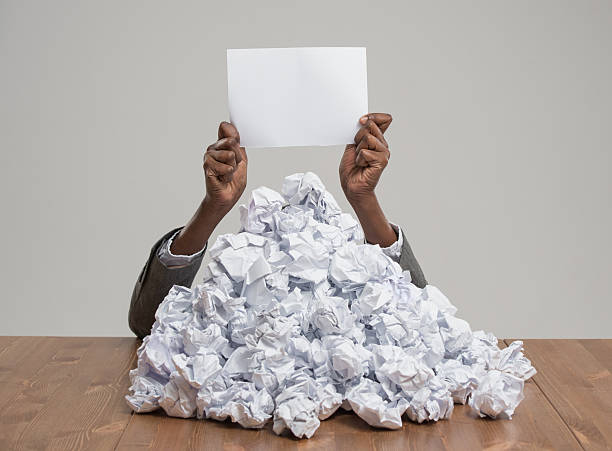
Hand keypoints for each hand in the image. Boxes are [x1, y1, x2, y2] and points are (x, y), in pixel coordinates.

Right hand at [204, 122, 247, 213]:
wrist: (227, 196)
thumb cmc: (233, 180)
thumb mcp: (242, 160)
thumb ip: (237, 144)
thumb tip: (227, 126)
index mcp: (222, 144)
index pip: (226, 128)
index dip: (234, 136)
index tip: (237, 150)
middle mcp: (214, 148)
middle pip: (231, 141)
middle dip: (238, 157)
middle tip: (233, 167)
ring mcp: (209, 156)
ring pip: (230, 155)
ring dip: (233, 168)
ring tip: (227, 173)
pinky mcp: (207, 165)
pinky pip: (226, 167)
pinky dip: (228, 175)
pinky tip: (222, 178)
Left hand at [339, 113, 396, 246]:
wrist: (352, 187)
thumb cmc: (352, 169)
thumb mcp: (352, 146)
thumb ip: (359, 134)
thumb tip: (365, 121)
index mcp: (377, 139)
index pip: (384, 119)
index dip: (373, 116)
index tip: (361, 120)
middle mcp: (383, 144)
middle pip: (370, 126)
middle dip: (357, 137)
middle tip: (357, 151)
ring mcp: (384, 153)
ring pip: (367, 138)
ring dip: (358, 150)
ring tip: (360, 160)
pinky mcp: (382, 161)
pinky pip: (365, 152)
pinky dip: (359, 160)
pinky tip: (362, 166)